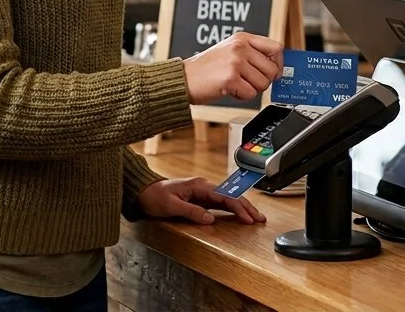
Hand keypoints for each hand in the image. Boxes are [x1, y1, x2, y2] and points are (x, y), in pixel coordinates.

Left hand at [136, 177, 265, 225]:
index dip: (238, 208)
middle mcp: (204, 186)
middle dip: (247, 207)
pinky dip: (233, 209)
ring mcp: (203, 192)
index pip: (224, 196)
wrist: (144, 192)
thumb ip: (191, 212)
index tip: (248, 218)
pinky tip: (240, 214)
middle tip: (260, 218)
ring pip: (228, 199)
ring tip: (256, 217)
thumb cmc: (155, 196)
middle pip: (230, 196)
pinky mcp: (201, 198)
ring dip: (242, 208)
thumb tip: (210, 219)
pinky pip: (221, 203)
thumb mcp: (171, 206)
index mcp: (199, 185)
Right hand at [182, 31, 283, 103]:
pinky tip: (229, 90)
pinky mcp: (231, 78)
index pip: (276, 48)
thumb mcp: (230, 51)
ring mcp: (236, 62)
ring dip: (251, 90)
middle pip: (272, 70)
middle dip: (263, 81)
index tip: (272, 72)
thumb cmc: (206, 69)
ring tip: (236, 84)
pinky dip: (241, 97)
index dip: (278, 63)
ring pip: (263, 84)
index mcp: (242, 38)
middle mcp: (240, 47)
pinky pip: (251, 94)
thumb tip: (277, 67)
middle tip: (247, 82)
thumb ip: (252, 54)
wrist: (183, 79)